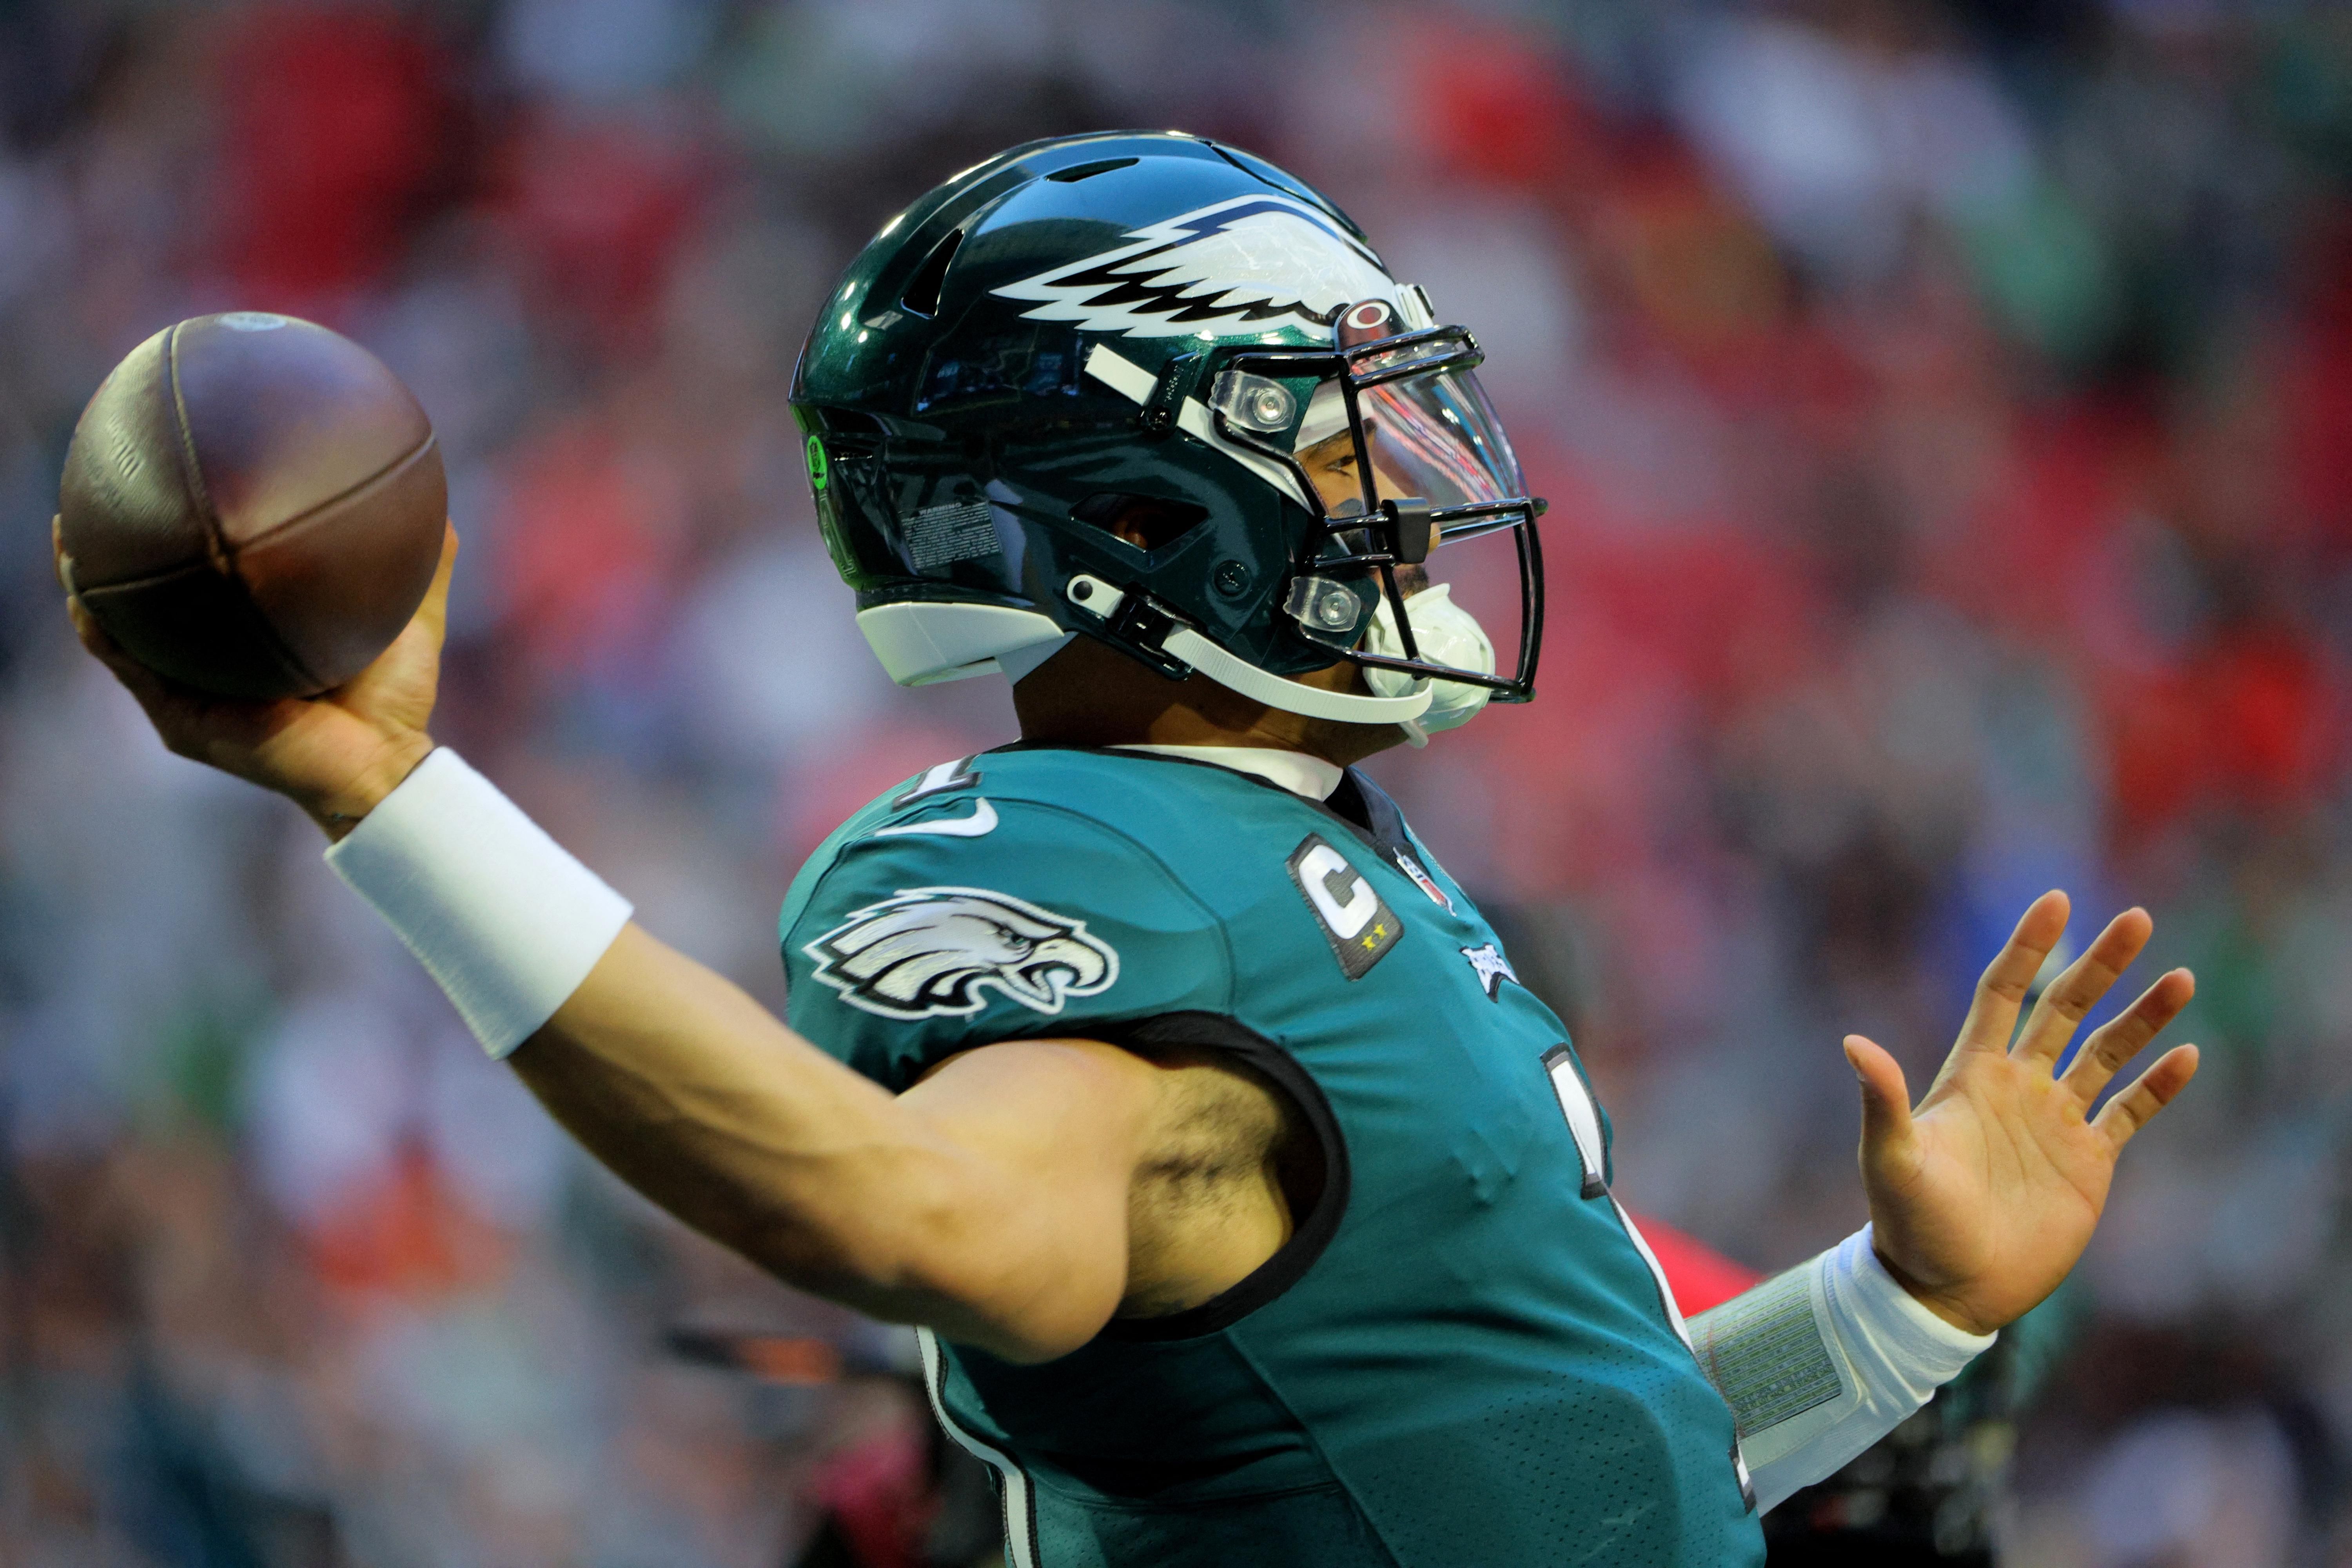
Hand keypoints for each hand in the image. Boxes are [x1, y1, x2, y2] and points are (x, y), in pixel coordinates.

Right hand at [56, 517, 457, 839]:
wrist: (385, 764)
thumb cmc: (396, 699)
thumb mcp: (410, 617)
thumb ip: (422, 564)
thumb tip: (440, 505)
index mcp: (254, 638)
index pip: (209, 583)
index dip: (184, 539)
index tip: (169, 484)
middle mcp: (215, 662)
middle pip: (153, 601)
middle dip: (120, 555)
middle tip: (98, 499)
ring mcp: (192, 692)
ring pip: (122, 631)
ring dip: (92, 586)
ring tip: (70, 537)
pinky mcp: (183, 720)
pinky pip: (130, 669)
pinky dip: (104, 633)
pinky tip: (88, 598)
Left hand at [1848, 891, 2198, 1334]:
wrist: (1946, 1287)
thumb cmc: (1909, 1222)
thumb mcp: (1891, 1159)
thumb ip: (1881, 1101)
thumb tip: (1853, 1043)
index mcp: (1973, 1073)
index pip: (2005, 991)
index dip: (2029, 947)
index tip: (2057, 900)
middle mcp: (2020, 1086)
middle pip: (2066, 1008)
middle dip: (2101, 964)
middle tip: (2139, 919)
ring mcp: (2057, 1121)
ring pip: (2108, 1052)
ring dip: (2144, 1016)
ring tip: (2181, 977)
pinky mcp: (2089, 1161)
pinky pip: (2131, 1111)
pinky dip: (2158, 1085)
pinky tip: (2187, 1054)